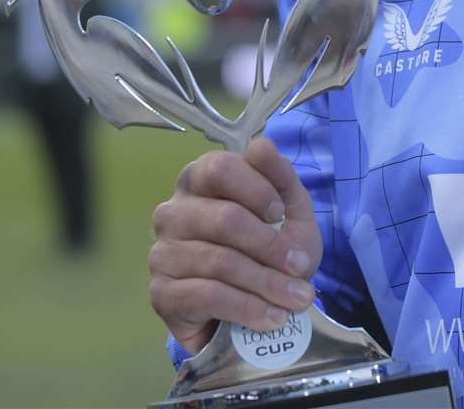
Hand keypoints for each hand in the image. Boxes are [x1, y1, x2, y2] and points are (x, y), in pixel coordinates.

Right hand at [148, 137, 322, 353]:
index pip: (220, 169)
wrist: (253, 308)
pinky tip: (273, 318)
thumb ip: (280, 177)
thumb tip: (261, 145)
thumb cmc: (269, 250)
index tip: (281, 213)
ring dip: (267, 283)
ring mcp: (162, 253)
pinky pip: (207, 296)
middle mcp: (172, 212)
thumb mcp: (289, 212)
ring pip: (220, 261)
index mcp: (199, 180)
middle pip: (224, 219)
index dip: (256, 190)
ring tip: (297, 299)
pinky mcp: (161, 293)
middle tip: (301, 267)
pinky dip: (248, 308)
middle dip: (271, 246)